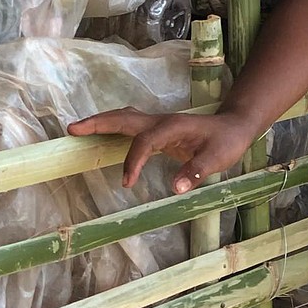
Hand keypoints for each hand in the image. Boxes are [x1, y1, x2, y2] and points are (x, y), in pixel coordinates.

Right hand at [66, 108, 258, 192]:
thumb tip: (176, 188)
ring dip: (102, 123)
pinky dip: (112, 128)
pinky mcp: (158, 131)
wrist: (235, 126)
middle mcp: (161, 121)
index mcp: (173, 126)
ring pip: (125, 119)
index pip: (144, 141)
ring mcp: (158, 124)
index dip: (133, 161)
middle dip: (99, 123)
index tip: (126, 183)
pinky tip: (101, 135)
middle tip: (72, 129)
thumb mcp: (217, 158)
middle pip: (125, 118)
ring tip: (77, 129)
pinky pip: (130, 127)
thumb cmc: (227, 142)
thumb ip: (197, 172)